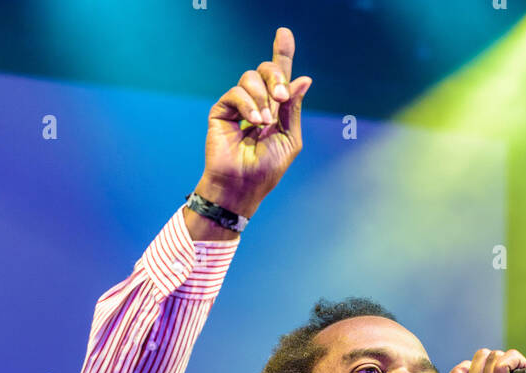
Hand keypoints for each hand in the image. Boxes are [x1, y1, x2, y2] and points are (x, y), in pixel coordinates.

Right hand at [200, 26, 310, 216]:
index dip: (282, 53)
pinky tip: (253, 122)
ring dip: (262, 97)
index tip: (283, 33)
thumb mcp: (289, 138)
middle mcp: (257, 102)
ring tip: (264, 122)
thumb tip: (304, 78)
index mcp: (275, 109)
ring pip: (251, 77)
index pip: (279, 76)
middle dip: (276, 77)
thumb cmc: (267, 169)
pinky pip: (236, 92)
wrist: (242, 186)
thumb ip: (293, 109)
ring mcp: (238, 105)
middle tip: (281, 98)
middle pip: (266, 70)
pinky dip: (248, 105)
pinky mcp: (222, 110)